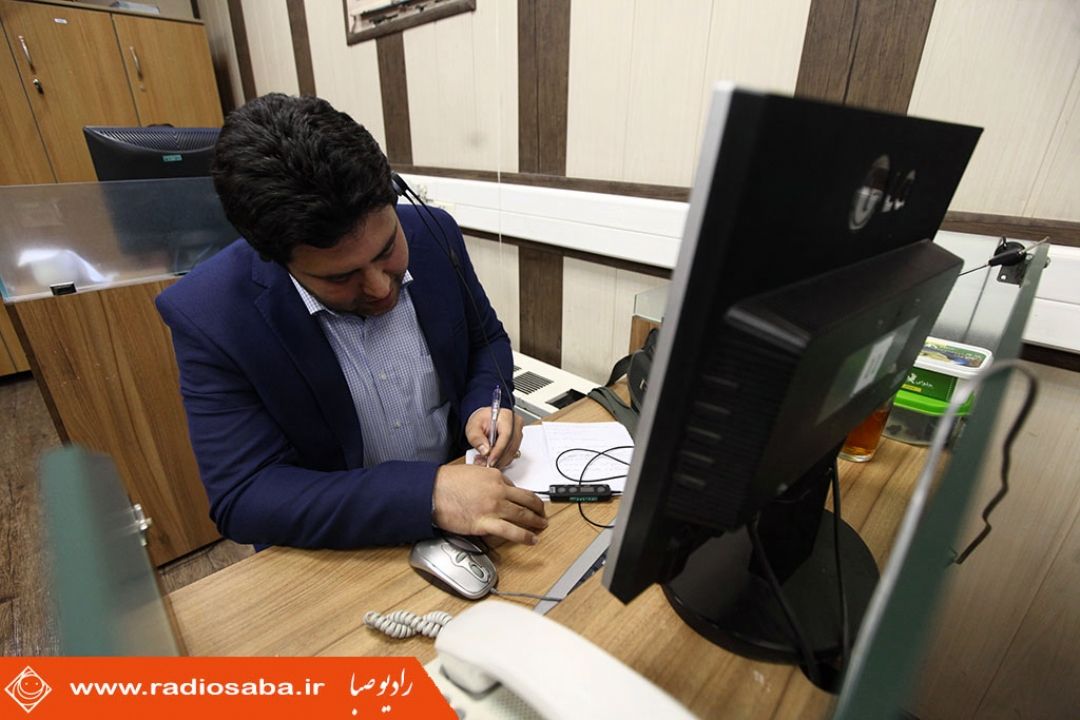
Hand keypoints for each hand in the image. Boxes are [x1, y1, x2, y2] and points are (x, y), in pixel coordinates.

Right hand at [432, 464, 546, 544]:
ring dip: (536, 522)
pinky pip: (511, 531)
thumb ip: (488, 479)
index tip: (527, 503)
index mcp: (495, 477)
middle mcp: (498, 491)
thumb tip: (497, 487)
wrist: (432, 491)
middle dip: (538, 508)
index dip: (523, 497)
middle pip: (526, 501)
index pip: (516, 488)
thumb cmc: (447, 481)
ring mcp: (494, 507)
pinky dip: (525, 536)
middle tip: (543, 513)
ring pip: (523, 516)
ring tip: (542, 526)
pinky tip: (532, 539)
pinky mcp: (486, 523)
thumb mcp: (472, 472)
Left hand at [466, 406, 522, 468]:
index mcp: (507, 417)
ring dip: (499, 461)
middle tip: (485, 464)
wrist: (485, 421)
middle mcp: (516, 425)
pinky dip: (501, 460)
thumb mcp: (473, 426)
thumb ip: (476, 437)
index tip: (490, 461)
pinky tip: (491, 460)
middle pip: (511, 446)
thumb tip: (485, 450)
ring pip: (512, 453)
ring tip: (484, 462)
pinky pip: (512, 455)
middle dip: (498, 458)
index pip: (507, 435)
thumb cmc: (481, 420)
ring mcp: (518, 434)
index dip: (499, 450)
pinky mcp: (517, 443)